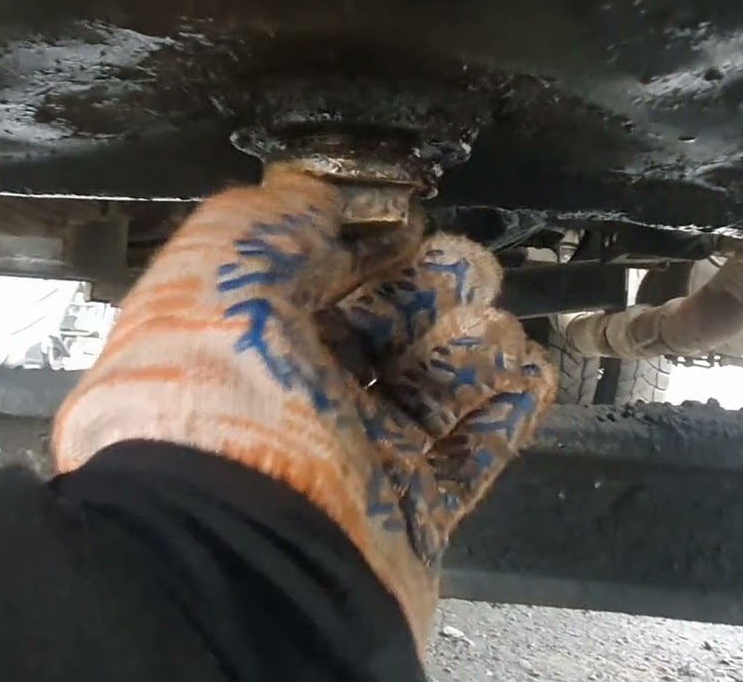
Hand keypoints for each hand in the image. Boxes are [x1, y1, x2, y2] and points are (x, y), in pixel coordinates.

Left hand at [51, 167, 555, 649]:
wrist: (245, 550)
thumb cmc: (214, 407)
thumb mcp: (220, 271)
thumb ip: (267, 220)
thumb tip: (306, 192)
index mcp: (241, 344)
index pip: (313, 283)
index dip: (360, 247)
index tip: (404, 223)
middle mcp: (296, 406)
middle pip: (381, 334)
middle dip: (429, 291)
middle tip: (470, 267)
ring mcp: (355, 462)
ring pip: (431, 392)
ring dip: (473, 349)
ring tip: (496, 325)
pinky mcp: (408, 514)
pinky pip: (468, 458)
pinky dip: (504, 414)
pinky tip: (528, 376)